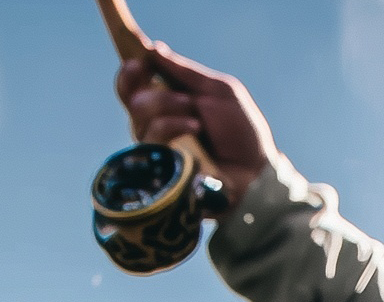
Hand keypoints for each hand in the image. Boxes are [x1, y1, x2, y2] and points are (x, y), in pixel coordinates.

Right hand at [115, 43, 277, 210]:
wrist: (253, 169)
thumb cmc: (240, 130)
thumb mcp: (218, 90)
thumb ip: (186, 72)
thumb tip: (154, 49)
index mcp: (171, 98)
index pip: (135, 83)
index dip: (130, 71)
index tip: (140, 63)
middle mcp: (158, 121)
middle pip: (132, 98)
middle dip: (155, 91)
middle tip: (187, 99)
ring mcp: (158, 145)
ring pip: (140, 116)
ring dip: (168, 108)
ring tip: (197, 119)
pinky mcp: (161, 165)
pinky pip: (151, 137)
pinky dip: (173, 125)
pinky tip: (194, 129)